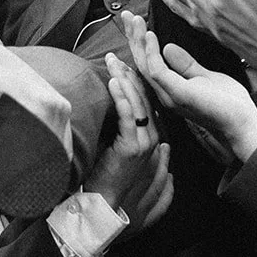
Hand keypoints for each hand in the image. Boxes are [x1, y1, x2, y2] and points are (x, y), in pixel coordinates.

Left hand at [86, 54, 173, 232]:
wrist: (105, 202)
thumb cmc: (105, 175)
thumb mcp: (114, 145)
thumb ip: (118, 127)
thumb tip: (108, 106)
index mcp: (150, 134)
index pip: (145, 99)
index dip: (135, 79)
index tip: (124, 61)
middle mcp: (152, 135)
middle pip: (143, 96)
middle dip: (131, 72)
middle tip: (118, 53)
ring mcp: (144, 141)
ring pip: (137, 102)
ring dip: (125, 78)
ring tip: (113, 60)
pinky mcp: (133, 146)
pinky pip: (128, 115)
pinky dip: (121, 96)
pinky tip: (115, 81)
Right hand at [122, 11, 256, 162]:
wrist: (242, 123)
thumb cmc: (227, 104)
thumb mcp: (205, 77)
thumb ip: (185, 65)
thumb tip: (168, 47)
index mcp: (170, 90)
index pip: (148, 64)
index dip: (139, 43)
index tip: (135, 22)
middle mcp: (165, 94)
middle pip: (141, 63)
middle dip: (133, 38)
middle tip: (126, 15)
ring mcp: (170, 95)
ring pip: (144, 65)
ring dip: (138, 41)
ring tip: (134, 20)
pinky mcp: (178, 94)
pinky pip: (157, 70)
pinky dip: (152, 52)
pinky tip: (151, 36)